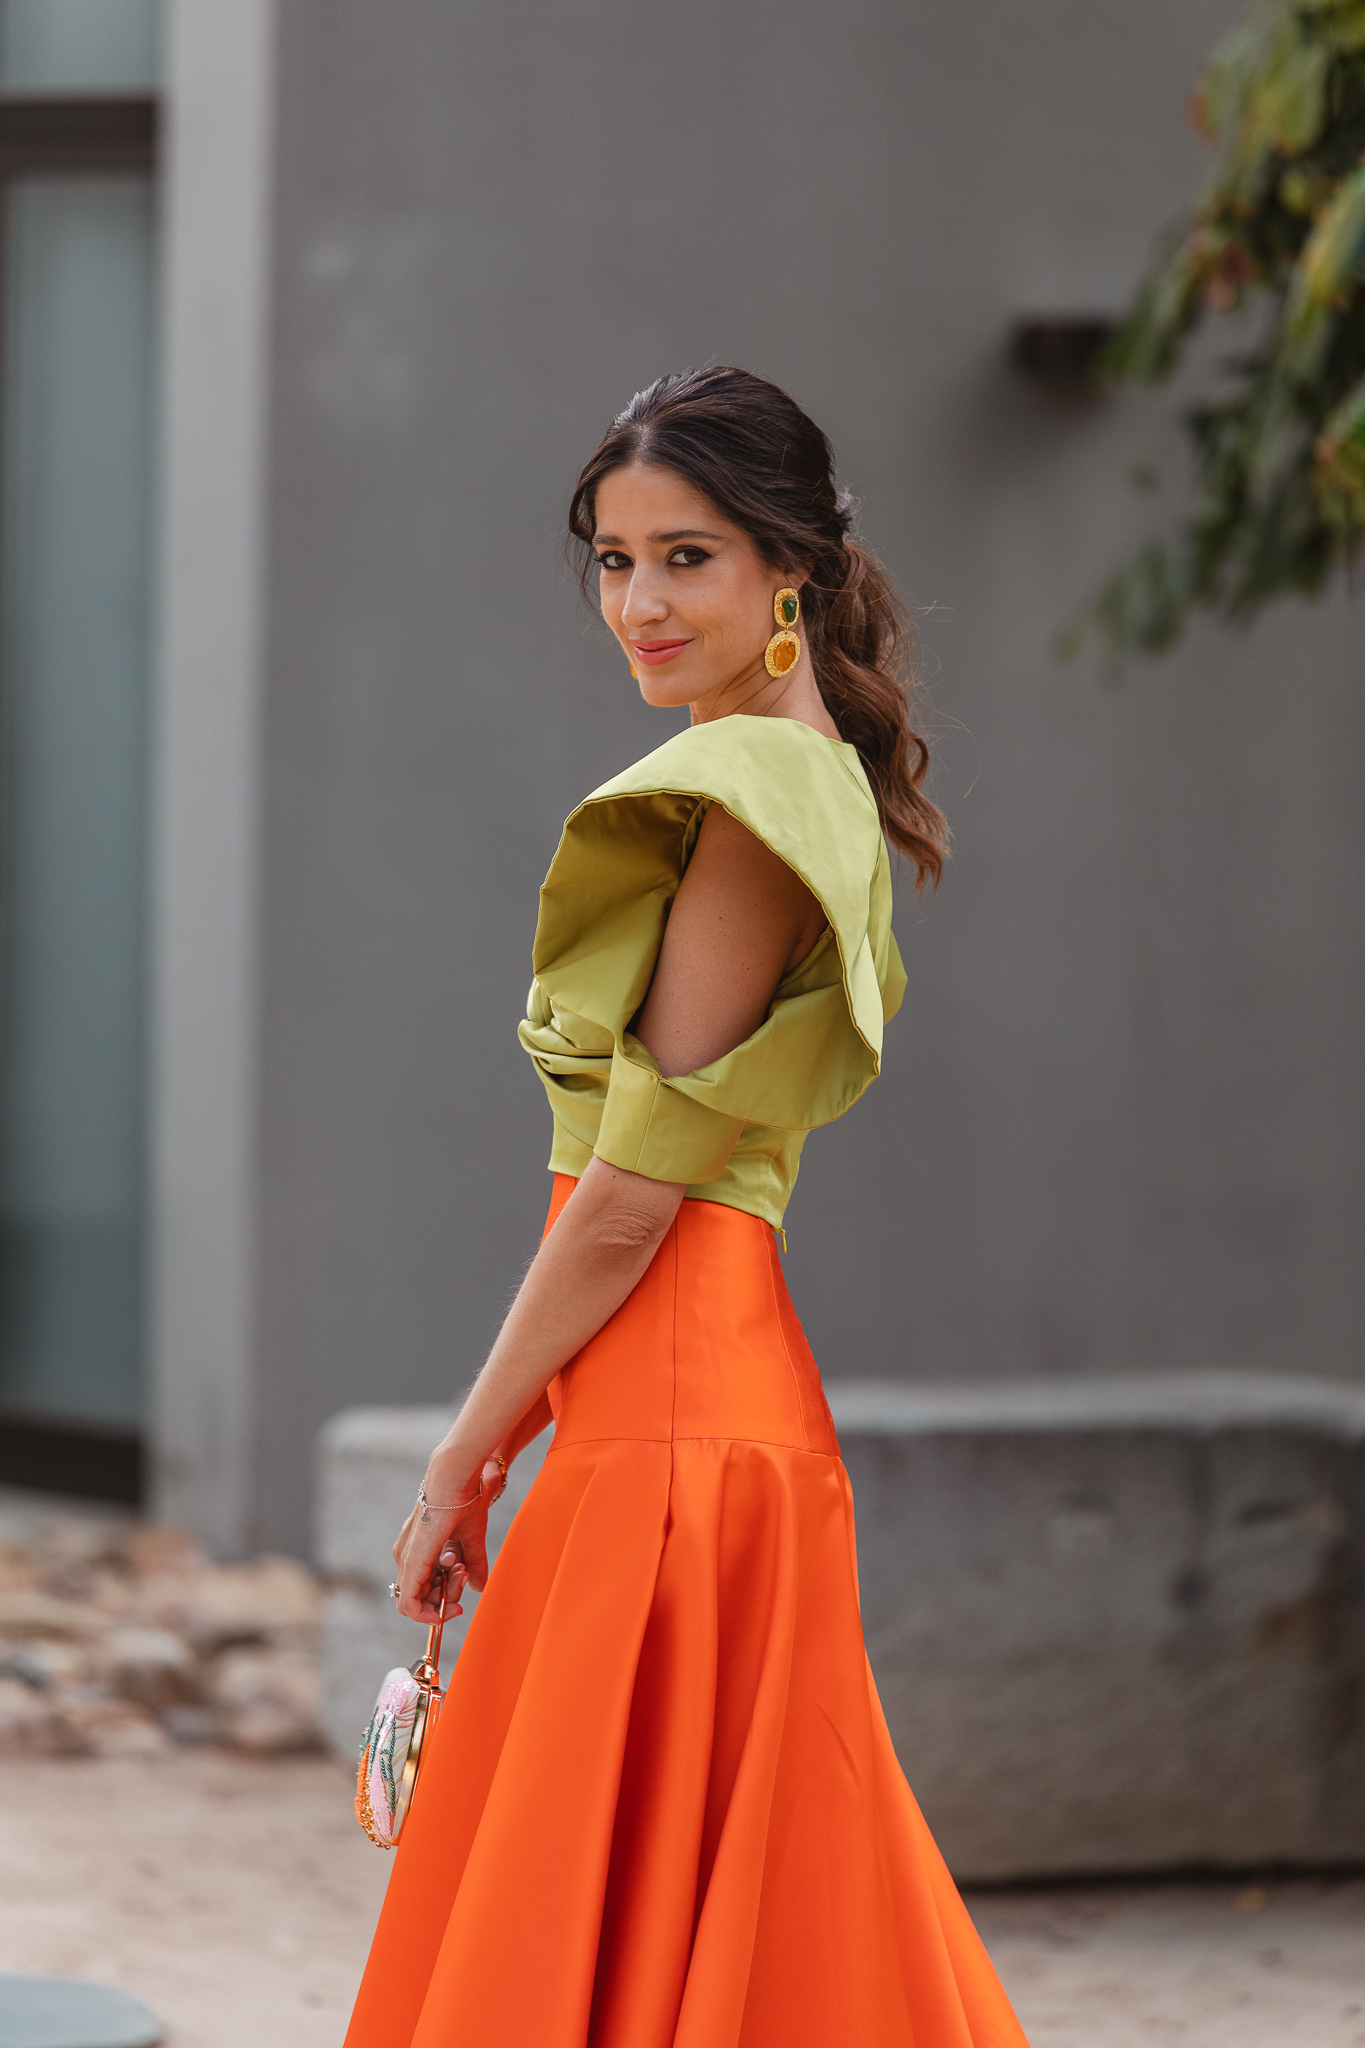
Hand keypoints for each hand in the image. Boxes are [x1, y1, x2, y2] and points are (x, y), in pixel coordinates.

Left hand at [390, 1459, 503, 1623]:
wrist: (456, 1478)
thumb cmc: (464, 1500)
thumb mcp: (470, 1539)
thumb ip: (474, 1563)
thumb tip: (479, 1586)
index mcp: (418, 1549)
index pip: (424, 1589)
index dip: (443, 1600)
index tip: (463, 1596)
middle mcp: (406, 1556)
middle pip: (421, 1599)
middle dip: (447, 1599)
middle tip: (465, 1577)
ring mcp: (406, 1559)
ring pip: (416, 1603)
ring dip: (445, 1599)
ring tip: (463, 1569)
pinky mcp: (411, 1561)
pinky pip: (409, 1602)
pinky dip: (428, 1610)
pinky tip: (452, 1598)